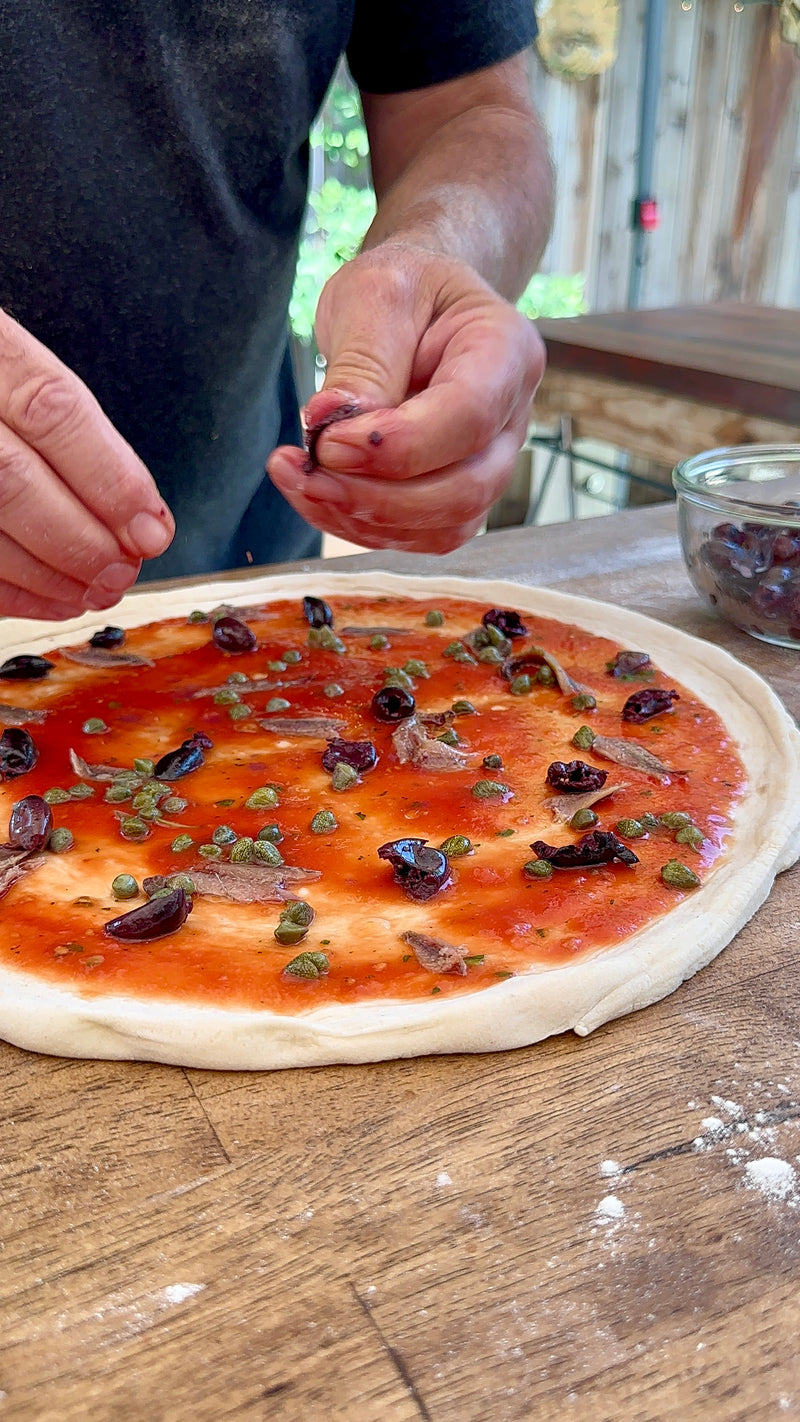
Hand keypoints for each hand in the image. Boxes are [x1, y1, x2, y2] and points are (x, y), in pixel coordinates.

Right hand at [0, 309, 173, 620]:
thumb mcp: (19, 373)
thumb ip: (73, 434)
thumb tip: (141, 520)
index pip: (52, 410)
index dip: (111, 479)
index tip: (151, 530)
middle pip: (13, 480)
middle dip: (80, 541)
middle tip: (121, 571)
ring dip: (47, 576)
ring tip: (92, 591)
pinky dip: (8, 591)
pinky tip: (46, 596)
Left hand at [267, 243, 544, 552]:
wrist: (416, 306)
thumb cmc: (403, 292)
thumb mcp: (376, 295)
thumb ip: (363, 362)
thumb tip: (331, 427)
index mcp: (507, 353)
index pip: (469, 418)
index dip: (399, 446)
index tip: (328, 442)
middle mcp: (511, 420)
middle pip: (464, 490)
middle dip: (376, 497)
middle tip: (305, 470)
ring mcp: (489, 467)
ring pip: (442, 526)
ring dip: (361, 517)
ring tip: (296, 478)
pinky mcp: (455, 498)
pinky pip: (415, 536)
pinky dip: (358, 525)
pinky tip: (314, 491)